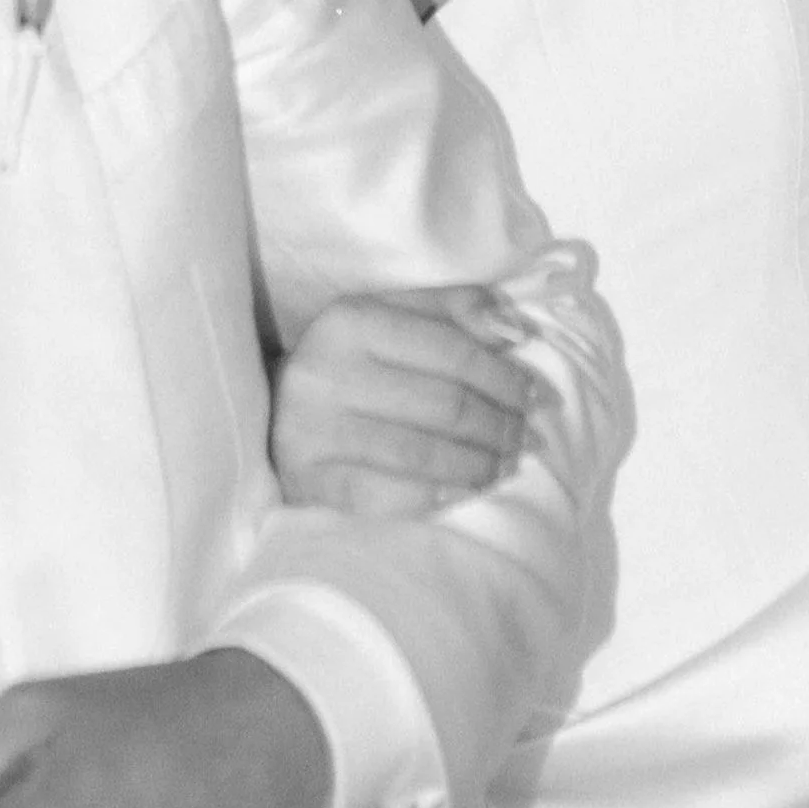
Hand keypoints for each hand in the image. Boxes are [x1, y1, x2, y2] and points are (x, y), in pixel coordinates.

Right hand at [272, 284, 540, 518]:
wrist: (272, 414)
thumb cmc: (352, 363)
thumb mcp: (392, 317)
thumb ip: (453, 311)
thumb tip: (515, 332)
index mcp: (349, 320)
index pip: (452, 350)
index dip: (504, 377)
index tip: (535, 396)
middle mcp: (324, 373)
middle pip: (443, 405)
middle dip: (499, 426)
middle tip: (527, 439)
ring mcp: (311, 431)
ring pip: (420, 453)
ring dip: (478, 465)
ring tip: (506, 467)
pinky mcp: (307, 481)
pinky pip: (383, 496)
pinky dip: (433, 496)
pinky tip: (463, 492)